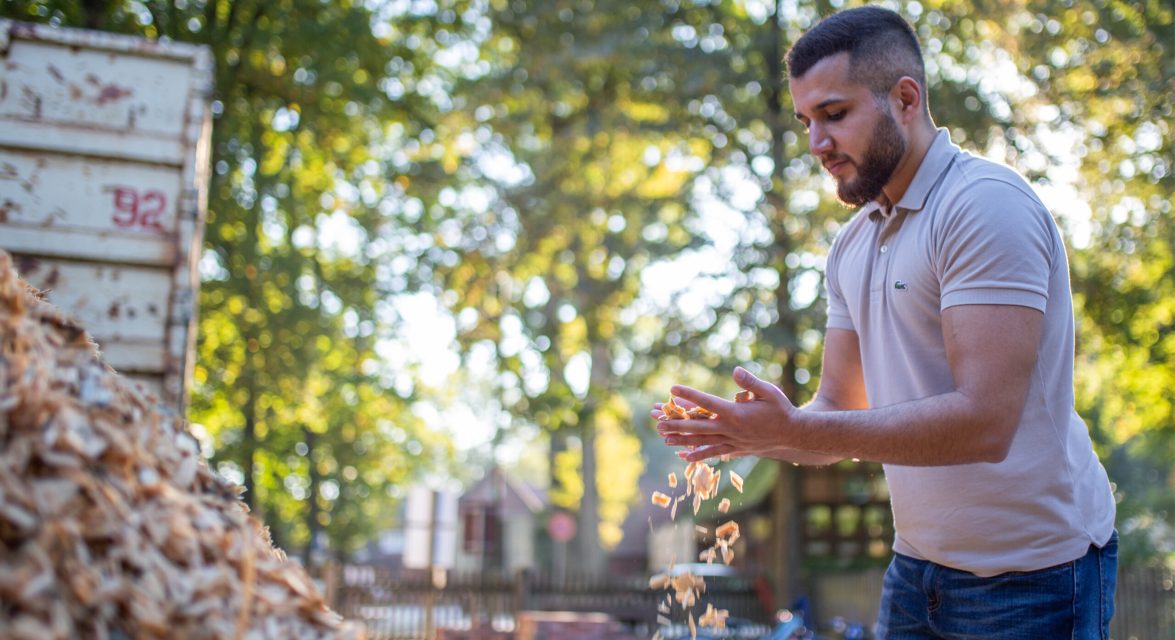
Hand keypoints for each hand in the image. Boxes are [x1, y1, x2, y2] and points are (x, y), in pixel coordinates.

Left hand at [654, 366, 797, 461]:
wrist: (794, 434)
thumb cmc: (781, 409)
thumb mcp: (769, 391)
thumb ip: (750, 382)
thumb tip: (735, 371)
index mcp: (736, 413)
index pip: (707, 403)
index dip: (689, 395)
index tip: (673, 389)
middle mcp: (731, 429)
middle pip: (698, 426)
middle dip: (676, 424)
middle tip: (657, 422)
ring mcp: (733, 441)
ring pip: (702, 441)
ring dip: (682, 439)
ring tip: (664, 438)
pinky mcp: (736, 449)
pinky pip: (714, 453)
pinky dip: (699, 454)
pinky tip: (685, 456)